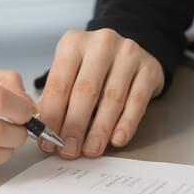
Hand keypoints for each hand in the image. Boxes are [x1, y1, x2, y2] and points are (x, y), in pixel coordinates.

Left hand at [38, 29, 163, 159]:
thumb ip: (56, 98)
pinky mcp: (149, 68)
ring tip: (91, 149)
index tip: (48, 140)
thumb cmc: (92, 68)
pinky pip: (137, 101)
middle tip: (69, 150)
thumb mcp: (70, 72)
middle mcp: (101, 44)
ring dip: (100, 129)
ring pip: (112, 98)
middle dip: (75, 126)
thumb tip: (44, 130)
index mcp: (73, 43)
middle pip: (86, 91)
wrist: (128, 53)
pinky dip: (126, 124)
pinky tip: (116, 139)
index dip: (52, 116)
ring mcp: (128, 54)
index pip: (59, 84)